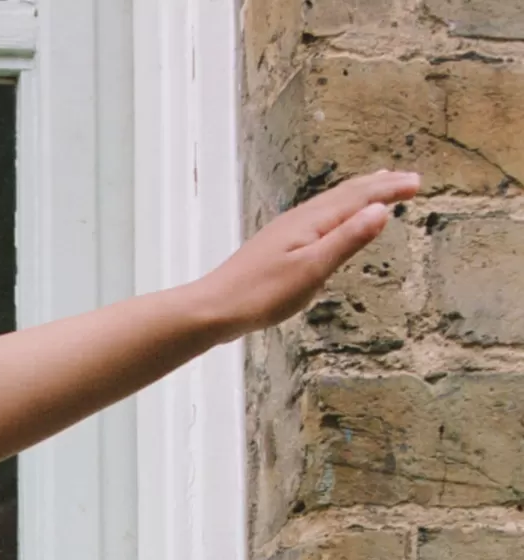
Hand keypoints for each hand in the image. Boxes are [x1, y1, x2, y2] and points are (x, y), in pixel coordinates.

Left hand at [198, 169, 419, 336]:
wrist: (214, 309)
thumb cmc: (261, 294)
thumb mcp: (312, 270)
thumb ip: (347, 240)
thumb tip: (381, 210)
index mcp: (313, 221)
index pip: (360, 196)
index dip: (390, 189)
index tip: (417, 183)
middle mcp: (301, 218)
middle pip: (346, 194)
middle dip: (379, 185)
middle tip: (407, 178)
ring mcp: (288, 231)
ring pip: (332, 204)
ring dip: (359, 194)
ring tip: (377, 188)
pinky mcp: (278, 246)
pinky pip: (318, 218)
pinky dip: (338, 212)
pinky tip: (334, 223)